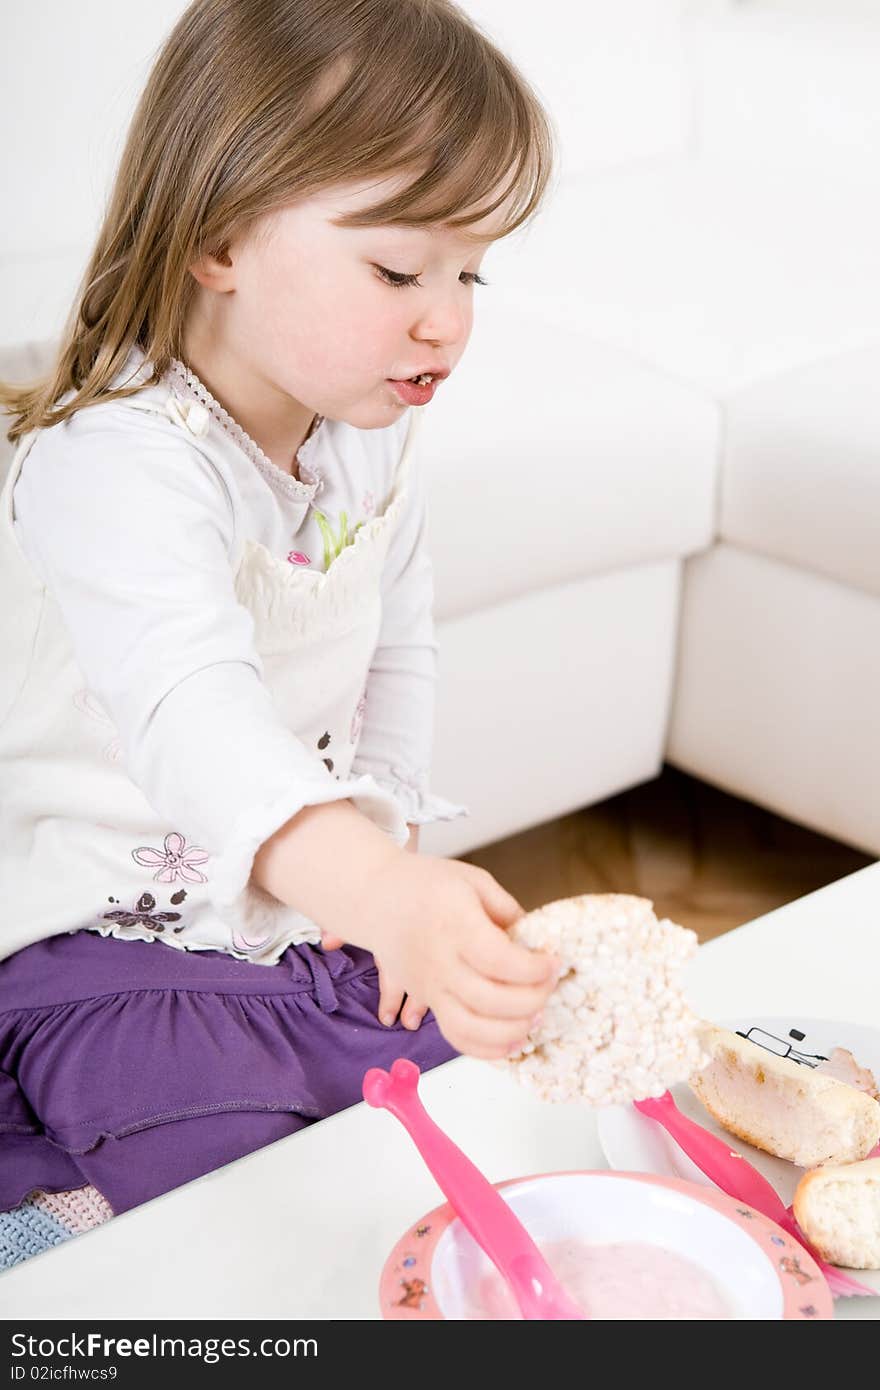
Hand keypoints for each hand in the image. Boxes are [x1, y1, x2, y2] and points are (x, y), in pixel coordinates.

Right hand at [326, 853, 558, 1058]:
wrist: (373, 896)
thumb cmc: (425, 884)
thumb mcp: (472, 881)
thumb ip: (507, 909)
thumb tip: (536, 941)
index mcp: (454, 925)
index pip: (499, 959)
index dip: (534, 968)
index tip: (553, 962)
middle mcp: (439, 961)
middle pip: (488, 999)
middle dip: (531, 1000)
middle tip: (549, 986)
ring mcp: (429, 986)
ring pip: (469, 1028)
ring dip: (510, 1032)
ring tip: (535, 1018)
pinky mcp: (427, 1000)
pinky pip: (454, 1036)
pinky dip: (484, 1049)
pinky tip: (511, 1042)